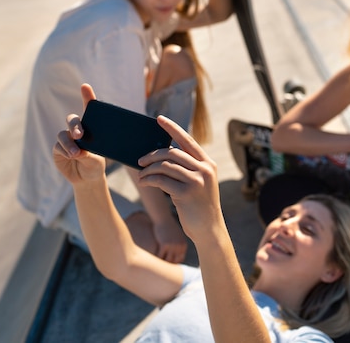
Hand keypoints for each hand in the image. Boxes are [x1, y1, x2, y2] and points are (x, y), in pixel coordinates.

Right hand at [52, 84, 105, 183]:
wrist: (87, 179)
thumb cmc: (95, 165)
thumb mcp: (97, 160)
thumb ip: (88, 154)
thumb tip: (77, 150)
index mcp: (91, 128)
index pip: (89, 110)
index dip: (87, 97)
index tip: (85, 86)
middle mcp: (77, 130)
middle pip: (72, 120)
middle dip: (75, 125)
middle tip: (80, 135)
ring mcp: (66, 139)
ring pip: (63, 134)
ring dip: (69, 143)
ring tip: (77, 154)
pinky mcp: (58, 149)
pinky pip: (59, 146)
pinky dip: (65, 151)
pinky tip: (72, 156)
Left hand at [137, 116, 221, 244]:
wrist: (209, 229)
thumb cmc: (198, 206)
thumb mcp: (198, 183)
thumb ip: (187, 169)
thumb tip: (161, 155)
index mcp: (208, 164)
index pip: (188, 140)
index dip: (172, 128)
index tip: (159, 119)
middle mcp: (204, 169)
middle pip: (172, 153)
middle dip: (153, 155)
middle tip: (140, 160)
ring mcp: (197, 180)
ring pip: (165, 166)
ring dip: (149, 169)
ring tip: (141, 175)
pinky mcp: (186, 192)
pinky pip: (161, 180)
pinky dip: (149, 179)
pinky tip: (144, 182)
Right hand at [153, 218, 187, 262]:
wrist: (163, 219)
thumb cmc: (169, 226)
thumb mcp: (177, 235)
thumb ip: (178, 244)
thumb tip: (176, 254)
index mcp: (184, 245)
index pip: (180, 259)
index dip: (173, 263)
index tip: (167, 265)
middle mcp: (180, 247)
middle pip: (174, 261)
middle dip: (167, 264)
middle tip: (161, 267)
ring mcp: (173, 246)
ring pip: (167, 260)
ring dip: (162, 262)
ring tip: (156, 265)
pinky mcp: (164, 245)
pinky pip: (160, 255)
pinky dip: (156, 258)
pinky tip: (152, 259)